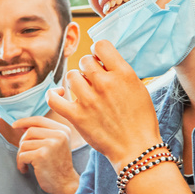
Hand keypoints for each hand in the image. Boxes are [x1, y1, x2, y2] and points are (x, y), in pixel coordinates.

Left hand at [11, 116, 79, 193]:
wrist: (65, 183)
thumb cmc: (57, 164)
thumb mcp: (56, 144)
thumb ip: (43, 133)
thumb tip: (22, 124)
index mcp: (63, 130)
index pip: (39, 119)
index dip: (25, 121)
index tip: (14, 125)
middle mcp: (59, 135)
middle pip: (29, 131)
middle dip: (23, 143)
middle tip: (26, 155)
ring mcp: (50, 145)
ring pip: (24, 144)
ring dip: (21, 155)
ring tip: (27, 164)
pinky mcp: (41, 155)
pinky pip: (22, 155)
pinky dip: (20, 164)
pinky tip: (26, 170)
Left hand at [47, 40, 162, 171]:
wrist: (137, 148)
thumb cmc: (141, 120)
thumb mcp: (138, 88)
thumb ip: (120, 73)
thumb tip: (102, 60)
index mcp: (123, 74)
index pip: (101, 45)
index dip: (98, 51)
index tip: (100, 61)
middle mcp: (105, 83)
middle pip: (84, 61)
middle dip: (88, 69)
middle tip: (94, 82)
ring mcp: (89, 100)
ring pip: (71, 76)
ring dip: (76, 83)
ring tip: (84, 93)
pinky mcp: (76, 116)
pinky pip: (54, 98)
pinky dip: (53, 94)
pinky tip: (60, 94)